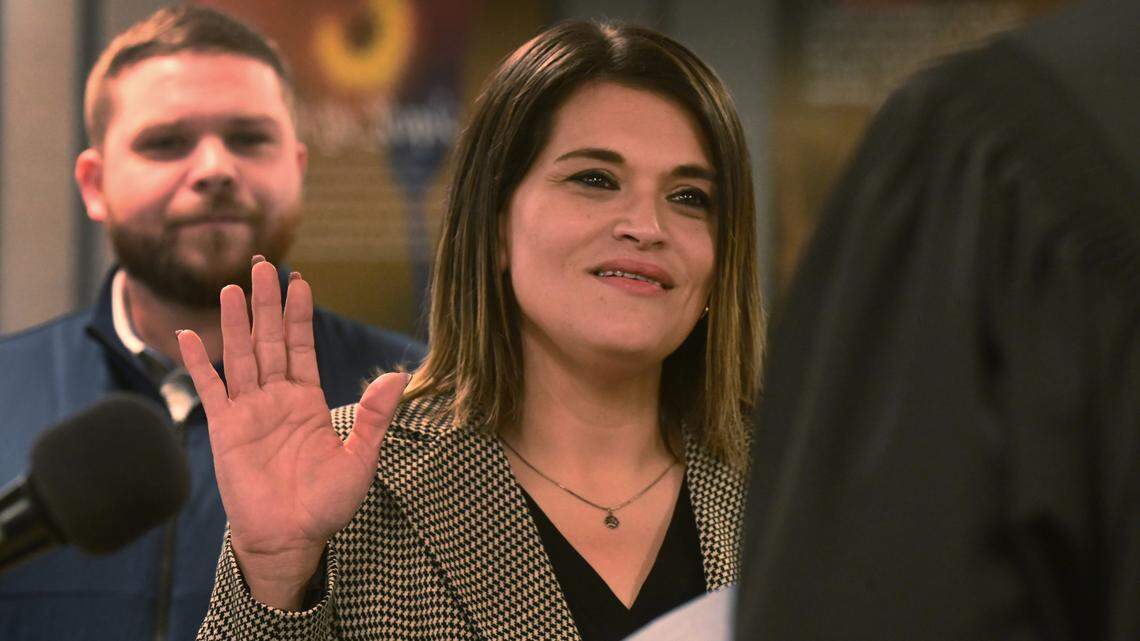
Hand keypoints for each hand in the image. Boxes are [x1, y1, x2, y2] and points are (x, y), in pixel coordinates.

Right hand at [177, 261, 408, 608]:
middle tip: (264, 264)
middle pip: (271, 340)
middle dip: (267, 303)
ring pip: (241, 356)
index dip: (300, 314)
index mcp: (309, 400)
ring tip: (232, 287)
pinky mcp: (226, 429)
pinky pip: (210, 389)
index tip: (299, 280)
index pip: (303, 346)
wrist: (291, 538)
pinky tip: (187, 337)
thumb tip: (396, 377)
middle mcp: (277, 399)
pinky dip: (197, 363)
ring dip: (235, 323)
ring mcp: (249, 411)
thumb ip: (375, 417)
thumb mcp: (361, 458)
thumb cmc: (327, 503)